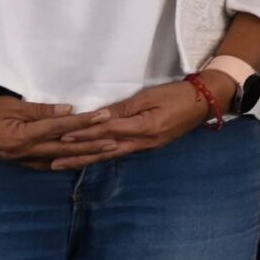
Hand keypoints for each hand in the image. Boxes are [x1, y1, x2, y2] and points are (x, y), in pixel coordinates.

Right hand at [0, 94, 111, 170]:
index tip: (106, 116)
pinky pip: (45, 165)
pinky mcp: (18, 162)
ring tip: (104, 154)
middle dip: (91, 146)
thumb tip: (69, 110)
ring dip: (82, 158)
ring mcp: (21, 160)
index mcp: (23, 136)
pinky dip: (63, 163)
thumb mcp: (12, 105)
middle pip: (65, 149)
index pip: (61, 128)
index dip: (85, 122)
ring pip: (58, 160)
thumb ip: (41, 110)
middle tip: (115, 142)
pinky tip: (77, 161)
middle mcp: (24, 152)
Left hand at [60, 80, 221, 169]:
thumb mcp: (149, 96)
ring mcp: (146, 146)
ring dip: (87, 160)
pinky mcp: (149, 146)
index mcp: (144, 128)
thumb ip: (123, 108)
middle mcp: (143, 142)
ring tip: (66, 165)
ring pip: (111, 154)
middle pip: (105, 150)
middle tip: (53, 163)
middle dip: (78, 156)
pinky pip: (120, 152)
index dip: (83, 134)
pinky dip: (102, 156)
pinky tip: (91, 158)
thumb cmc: (177, 94)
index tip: (60, 136)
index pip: (107, 131)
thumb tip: (98, 116)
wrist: (206, 101)